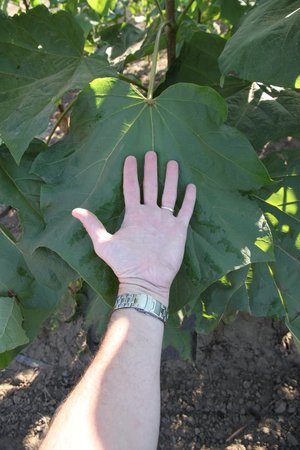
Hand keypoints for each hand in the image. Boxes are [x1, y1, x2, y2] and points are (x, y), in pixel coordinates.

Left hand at [72, 151, 195, 305]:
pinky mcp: (179, 229)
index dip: (130, 173)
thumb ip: (92, 225)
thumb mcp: (104, 243)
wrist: (145, 280)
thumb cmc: (124, 263)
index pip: (131, 188)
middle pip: (151, 186)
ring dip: (171, 178)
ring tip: (173, 162)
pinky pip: (185, 210)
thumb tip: (74, 210)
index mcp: (133, 215)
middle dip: (151, 169)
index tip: (130, 157)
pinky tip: (191, 186)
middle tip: (152, 152)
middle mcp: (150, 214)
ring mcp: (165, 221)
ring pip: (169, 193)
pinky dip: (189, 199)